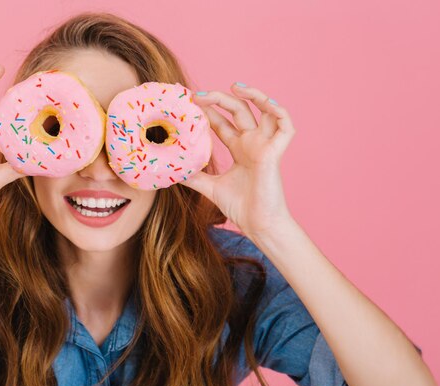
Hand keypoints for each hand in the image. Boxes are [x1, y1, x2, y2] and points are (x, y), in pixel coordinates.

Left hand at [181, 83, 295, 237]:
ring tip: (235, 86)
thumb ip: (194, 177)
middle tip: (199, 96)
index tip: (190, 103)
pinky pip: (286, 125)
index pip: (223, 122)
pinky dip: (278, 110)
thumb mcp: (210, 187)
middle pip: (239, 111)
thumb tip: (172, 170)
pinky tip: (264, 102)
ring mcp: (265, 146)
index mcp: (239, 149)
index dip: (208, 111)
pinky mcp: (276, 152)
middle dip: (220, 100)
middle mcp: (253, 143)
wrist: (257, 224)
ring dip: (255, 95)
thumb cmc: (240, 207)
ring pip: (267, 110)